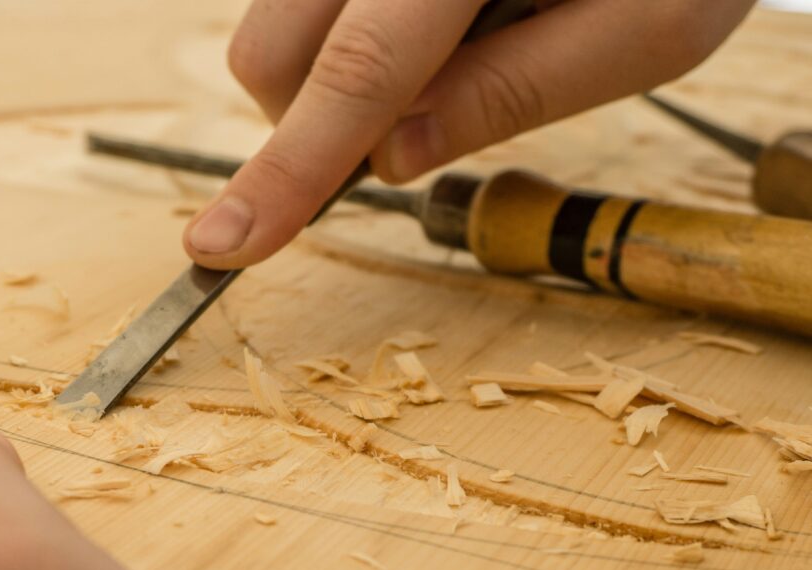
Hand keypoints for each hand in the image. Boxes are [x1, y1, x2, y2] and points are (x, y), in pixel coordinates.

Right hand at [183, 0, 754, 269]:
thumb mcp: (650, 27)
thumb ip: (518, 92)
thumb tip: (391, 158)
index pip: (360, 69)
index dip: (289, 168)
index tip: (220, 244)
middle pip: (273, 50)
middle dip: (317, 122)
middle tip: (422, 113)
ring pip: (275, 22)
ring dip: (338, 72)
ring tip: (450, 37)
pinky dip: (345, 32)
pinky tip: (428, 14)